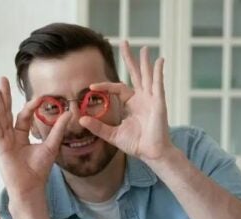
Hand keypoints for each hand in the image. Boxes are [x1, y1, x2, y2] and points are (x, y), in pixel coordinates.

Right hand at [0, 77, 70, 197]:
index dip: (30, 105)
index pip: (23, 116)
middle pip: (6, 113)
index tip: (39, 96)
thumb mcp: (51, 146)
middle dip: (4, 97)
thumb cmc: (39, 171)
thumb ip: (57, 129)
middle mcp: (10, 137)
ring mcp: (2, 141)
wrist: (31, 187)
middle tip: (1, 80)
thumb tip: (69, 114)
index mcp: (20, 136)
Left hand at [79, 41, 176, 165]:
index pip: (117, 88)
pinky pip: (158, 84)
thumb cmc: (136, 144)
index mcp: (132, 103)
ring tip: (144, 47)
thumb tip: (81, 120)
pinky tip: (159, 61)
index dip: (104, 85)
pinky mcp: (159, 102)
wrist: (151, 153)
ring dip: (145, 62)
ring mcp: (151, 98)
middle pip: (135, 74)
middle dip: (129, 59)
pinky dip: (158, 72)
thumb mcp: (112, 135)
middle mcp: (142, 98)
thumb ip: (98, 128)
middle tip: (124, 42)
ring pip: (147, 75)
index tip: (91, 86)